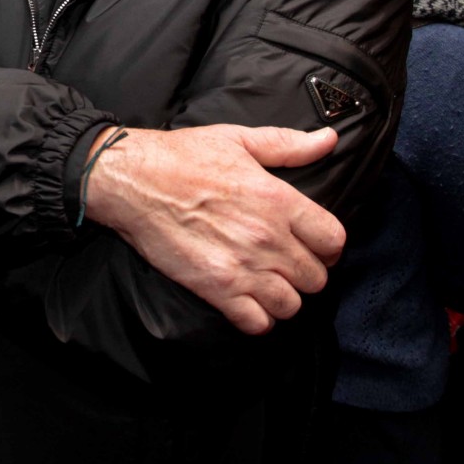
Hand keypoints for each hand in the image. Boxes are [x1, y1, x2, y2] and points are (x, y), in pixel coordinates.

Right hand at [81, 124, 343, 334]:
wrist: (130, 180)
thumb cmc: (179, 156)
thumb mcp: (236, 139)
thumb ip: (287, 144)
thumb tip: (329, 140)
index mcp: (277, 199)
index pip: (333, 240)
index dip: (327, 245)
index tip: (312, 243)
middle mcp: (267, 237)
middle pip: (317, 278)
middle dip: (305, 272)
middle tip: (285, 264)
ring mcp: (243, 267)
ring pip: (292, 305)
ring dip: (283, 297)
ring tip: (267, 284)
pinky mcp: (216, 289)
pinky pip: (258, 323)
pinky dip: (258, 319)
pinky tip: (247, 302)